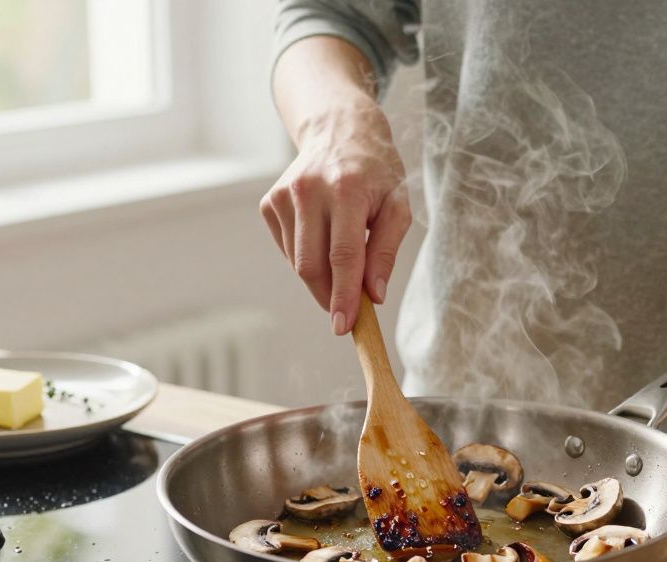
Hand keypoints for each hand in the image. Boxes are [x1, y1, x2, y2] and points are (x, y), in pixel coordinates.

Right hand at [260, 100, 411, 334]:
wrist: (339, 130)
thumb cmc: (376, 172)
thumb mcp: (398, 205)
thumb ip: (387, 251)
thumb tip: (373, 295)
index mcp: (346, 190)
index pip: (343, 255)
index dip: (343, 296)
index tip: (345, 326)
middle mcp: (309, 190)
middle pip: (312, 265)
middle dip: (330, 296)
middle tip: (347, 309)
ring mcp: (283, 196)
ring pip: (298, 262)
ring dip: (321, 277)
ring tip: (343, 257)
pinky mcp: (269, 203)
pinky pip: (288, 250)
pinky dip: (307, 258)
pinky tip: (323, 238)